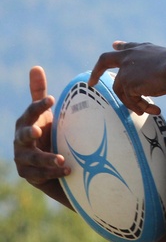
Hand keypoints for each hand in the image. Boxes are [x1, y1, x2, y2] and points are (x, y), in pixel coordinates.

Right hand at [13, 66, 70, 202]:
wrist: (46, 163)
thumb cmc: (45, 132)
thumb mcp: (44, 114)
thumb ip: (38, 93)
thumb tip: (35, 67)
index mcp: (26, 122)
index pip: (31, 112)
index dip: (39, 106)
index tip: (51, 99)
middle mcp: (21, 139)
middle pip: (23, 135)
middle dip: (29, 133)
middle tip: (38, 132)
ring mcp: (22, 158)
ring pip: (32, 158)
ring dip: (47, 158)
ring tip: (62, 159)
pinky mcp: (28, 174)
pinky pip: (40, 174)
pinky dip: (53, 173)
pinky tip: (68, 170)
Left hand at [89, 41, 165, 115]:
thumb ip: (156, 67)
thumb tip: (155, 79)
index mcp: (141, 50)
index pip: (128, 46)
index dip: (121, 46)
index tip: (115, 45)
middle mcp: (129, 56)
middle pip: (106, 60)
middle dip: (97, 71)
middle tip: (92, 82)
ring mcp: (125, 70)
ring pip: (122, 91)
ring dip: (135, 103)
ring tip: (147, 112)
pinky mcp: (126, 82)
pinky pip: (130, 99)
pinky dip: (140, 107)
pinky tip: (153, 110)